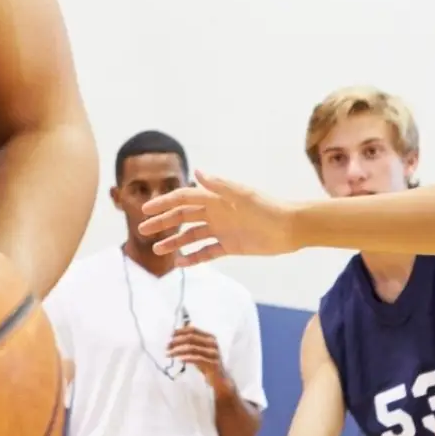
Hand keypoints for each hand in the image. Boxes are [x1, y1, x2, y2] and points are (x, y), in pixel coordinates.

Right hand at [137, 170, 293, 263]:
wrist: (291, 228)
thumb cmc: (268, 208)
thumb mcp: (243, 195)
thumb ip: (219, 185)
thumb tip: (195, 172)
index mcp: (215, 198)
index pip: (183, 198)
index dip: (164, 203)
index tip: (145, 209)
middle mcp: (215, 213)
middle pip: (183, 217)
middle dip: (163, 222)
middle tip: (143, 230)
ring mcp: (221, 230)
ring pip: (191, 236)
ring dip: (174, 241)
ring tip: (157, 250)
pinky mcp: (229, 246)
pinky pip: (206, 252)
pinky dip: (193, 258)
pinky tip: (180, 264)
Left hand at [167, 323, 229, 391]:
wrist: (220, 379)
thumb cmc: (207, 363)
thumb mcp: (199, 351)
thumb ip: (191, 342)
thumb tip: (175, 334)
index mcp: (210, 337)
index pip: (193, 329)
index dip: (180, 331)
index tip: (169, 335)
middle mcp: (213, 343)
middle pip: (191, 338)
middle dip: (177, 341)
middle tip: (166, 346)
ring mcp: (214, 353)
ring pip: (192, 348)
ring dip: (178, 350)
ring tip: (169, 354)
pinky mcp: (213, 363)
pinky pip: (197, 359)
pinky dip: (186, 358)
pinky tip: (179, 359)